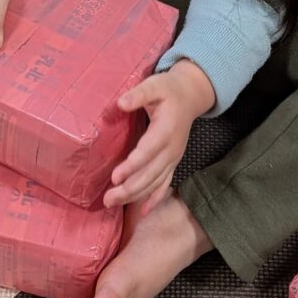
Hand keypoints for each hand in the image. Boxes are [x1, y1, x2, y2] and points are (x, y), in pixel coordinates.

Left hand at [103, 60, 215, 214]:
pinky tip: (143, 212)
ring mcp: (174, 158)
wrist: (190, 96)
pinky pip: (164, 184)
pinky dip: (154, 199)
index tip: (114, 177)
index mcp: (166, 129)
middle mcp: (172, 148)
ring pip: (155, 182)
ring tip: (113, 203)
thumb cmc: (168, 90)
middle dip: (129, 189)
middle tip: (107, 199)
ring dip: (135, 196)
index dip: (132, 166)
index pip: (148, 152)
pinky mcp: (173, 162)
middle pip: (151, 174)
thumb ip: (138, 95)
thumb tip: (120, 103)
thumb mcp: (154, 85)